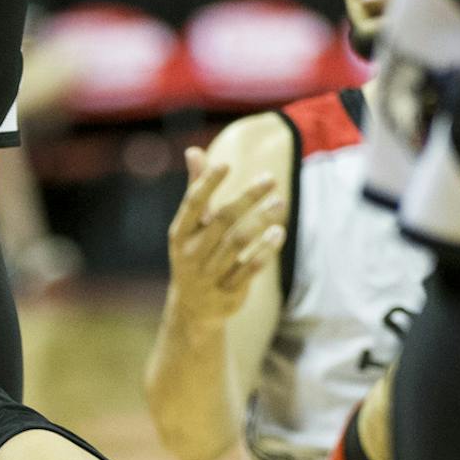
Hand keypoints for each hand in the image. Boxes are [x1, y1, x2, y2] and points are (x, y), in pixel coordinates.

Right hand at [164, 148, 286, 326]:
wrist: (192, 308)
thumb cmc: (195, 253)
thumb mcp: (190, 225)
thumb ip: (195, 188)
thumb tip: (193, 150)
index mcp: (180, 234)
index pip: (192, 204)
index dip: (207, 183)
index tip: (227, 164)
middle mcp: (191, 254)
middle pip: (222, 221)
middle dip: (247, 198)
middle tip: (270, 179)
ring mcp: (209, 274)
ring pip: (237, 243)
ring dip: (261, 221)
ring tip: (280, 202)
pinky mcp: (228, 292)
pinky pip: (248, 269)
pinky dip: (264, 250)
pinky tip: (278, 232)